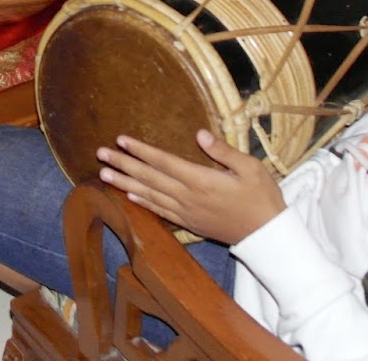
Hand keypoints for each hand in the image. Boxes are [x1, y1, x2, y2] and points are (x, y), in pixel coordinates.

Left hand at [97, 130, 285, 245]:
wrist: (267, 235)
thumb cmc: (262, 197)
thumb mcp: (250, 167)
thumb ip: (223, 151)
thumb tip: (200, 133)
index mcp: (201, 180)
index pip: (163, 162)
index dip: (141, 150)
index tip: (121, 140)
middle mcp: (188, 197)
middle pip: (149, 178)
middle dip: (123, 164)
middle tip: (100, 153)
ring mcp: (187, 212)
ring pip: (149, 195)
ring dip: (125, 183)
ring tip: (104, 174)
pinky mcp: (189, 224)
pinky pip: (160, 211)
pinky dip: (142, 202)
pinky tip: (128, 195)